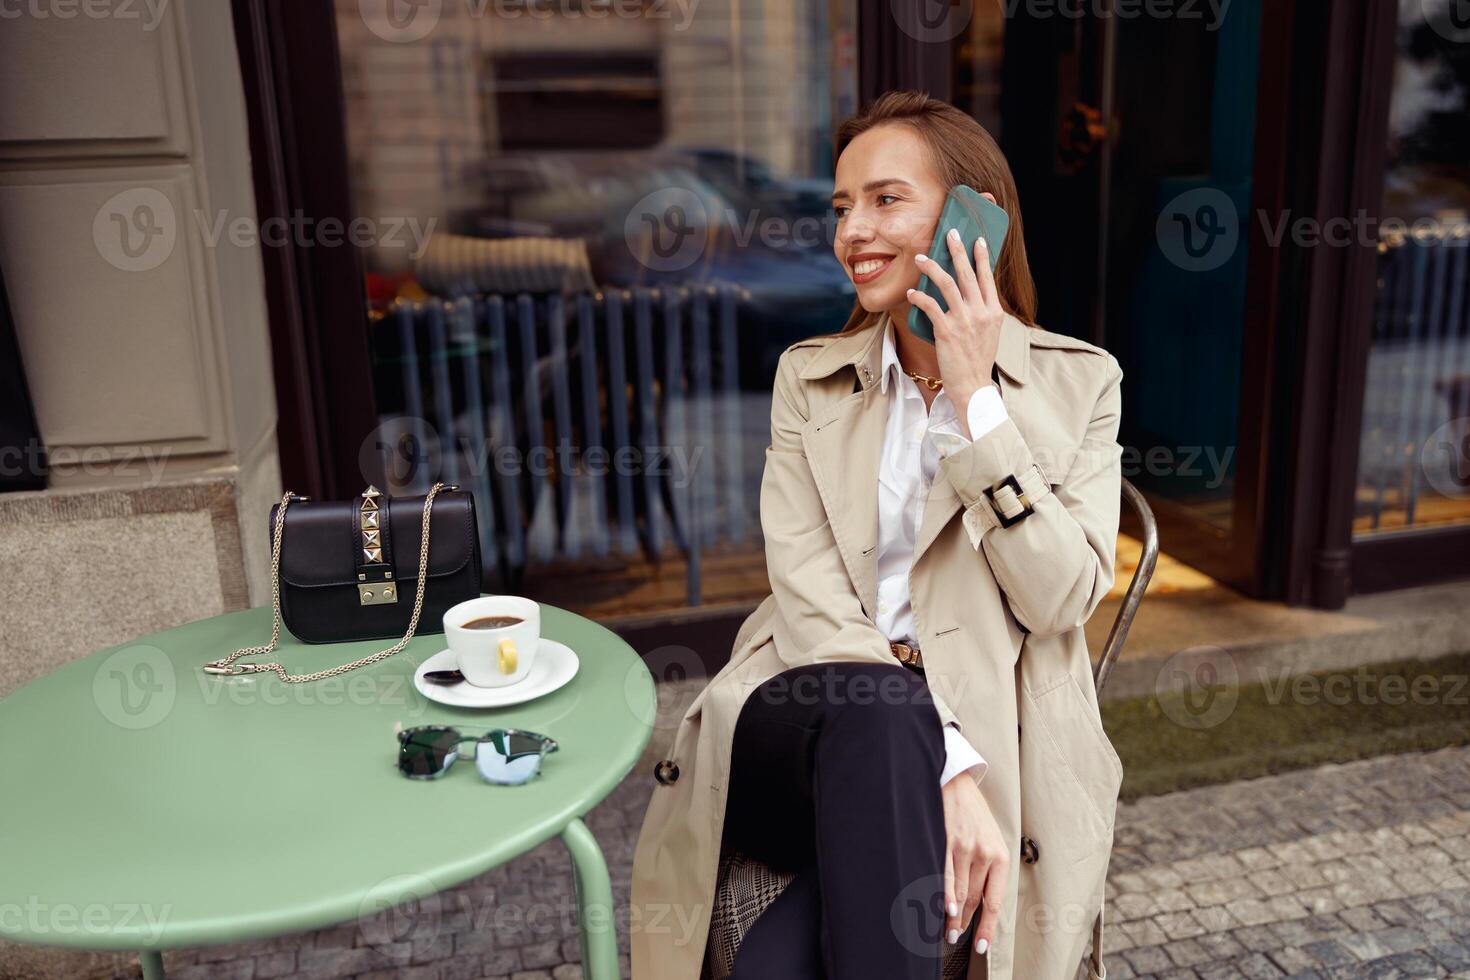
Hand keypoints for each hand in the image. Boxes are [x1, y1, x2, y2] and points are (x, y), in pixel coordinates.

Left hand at [908, 228, 1003, 430]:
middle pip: (967, 273)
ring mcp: (964, 321)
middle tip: (949, 233)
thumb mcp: (989, 332)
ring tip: (920, 257)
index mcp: (994, 312)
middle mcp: (981, 312)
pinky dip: (919, 296)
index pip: (988, 277)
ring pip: (946, 283)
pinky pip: (930, 305)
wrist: (972, 385)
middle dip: (957, 250)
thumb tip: (970, 292)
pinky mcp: (946, 330)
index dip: (982, 256)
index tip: (978, 240)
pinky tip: (911, 292)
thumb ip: (982, 311)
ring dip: (931, 267)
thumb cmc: (977, 359)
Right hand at [940, 773, 1007, 955]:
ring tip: (948, 931)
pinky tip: (944, 908)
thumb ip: (987, 868)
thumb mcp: (990, 839)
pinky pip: (945, 873)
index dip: (987, 926)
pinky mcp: (947, 839)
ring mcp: (965, 847)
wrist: (957, 782)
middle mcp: (984, 853)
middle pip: (974, 899)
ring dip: (953, 915)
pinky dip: (945, 893)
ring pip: (959, 891)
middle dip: (964, 923)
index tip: (981, 946)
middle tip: (956, 937)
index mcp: (1000, 856)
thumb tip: (977, 902)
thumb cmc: (973, 815)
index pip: (994, 901)